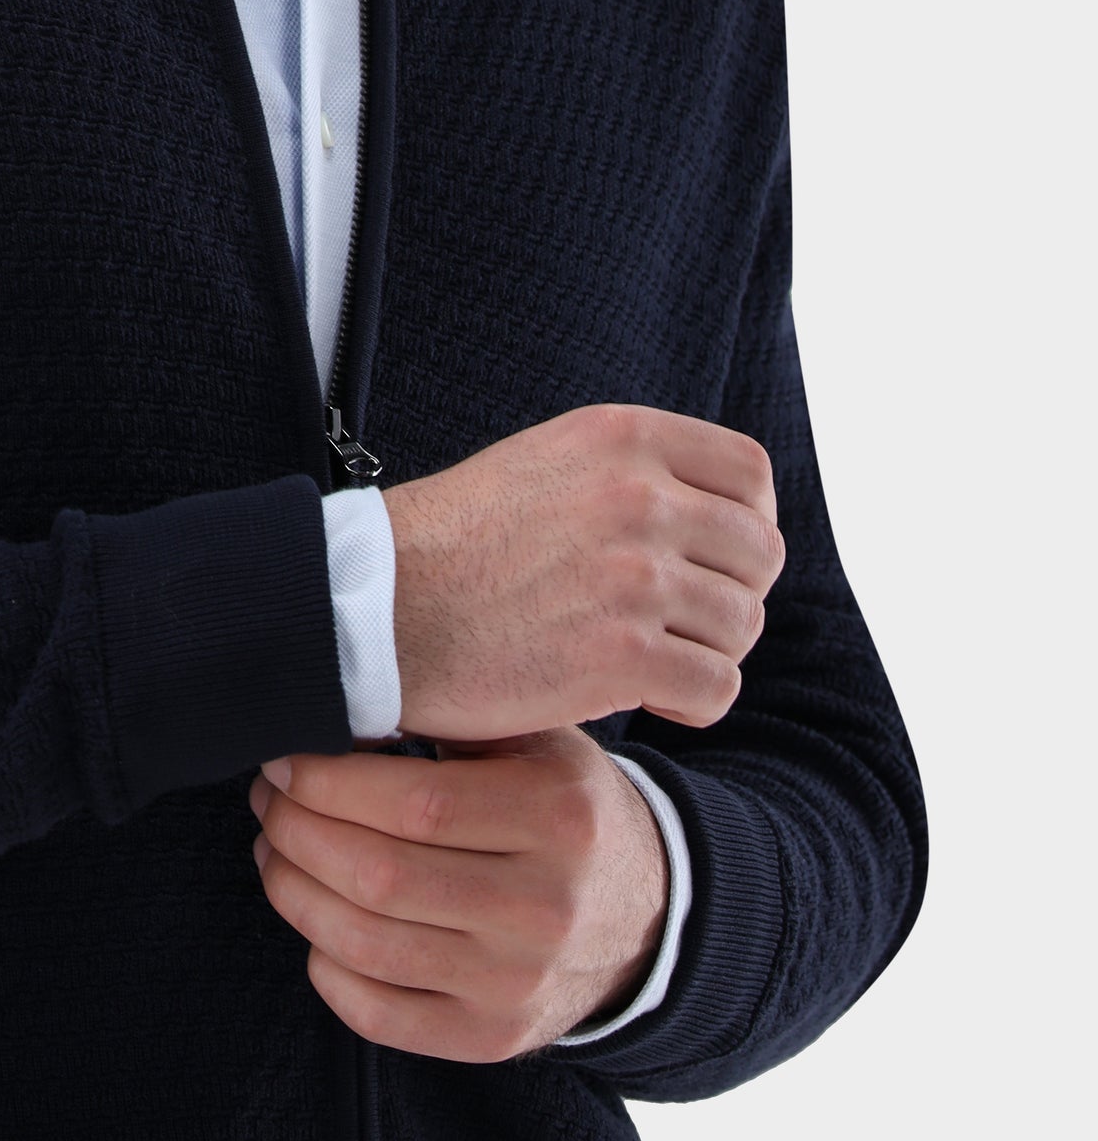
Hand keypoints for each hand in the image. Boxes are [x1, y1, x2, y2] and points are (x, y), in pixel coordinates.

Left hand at [250, 732, 668, 1060]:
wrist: (644, 912)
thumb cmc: (564, 803)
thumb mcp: (538, 738)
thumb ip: (452, 716)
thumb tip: (338, 692)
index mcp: (559, 816)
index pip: (415, 804)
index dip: (328, 782)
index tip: (283, 756)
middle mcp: (544, 908)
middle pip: (381, 875)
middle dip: (297, 830)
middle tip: (268, 796)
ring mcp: (517, 984)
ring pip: (367, 945)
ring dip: (294, 891)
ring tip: (275, 847)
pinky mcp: (492, 1038)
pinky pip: (378, 1014)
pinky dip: (324, 967)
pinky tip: (314, 920)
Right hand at [385, 403, 782, 739]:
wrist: (381, 606)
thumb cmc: (458, 541)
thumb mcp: (547, 460)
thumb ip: (628, 471)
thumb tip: (711, 509)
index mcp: (621, 437)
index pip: (750, 475)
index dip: (744, 523)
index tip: (712, 558)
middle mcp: (637, 496)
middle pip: (759, 554)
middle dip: (731, 594)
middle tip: (680, 621)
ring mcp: (634, 576)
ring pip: (742, 624)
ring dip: (708, 651)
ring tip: (655, 659)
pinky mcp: (622, 656)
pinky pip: (716, 688)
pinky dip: (692, 703)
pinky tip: (648, 699)